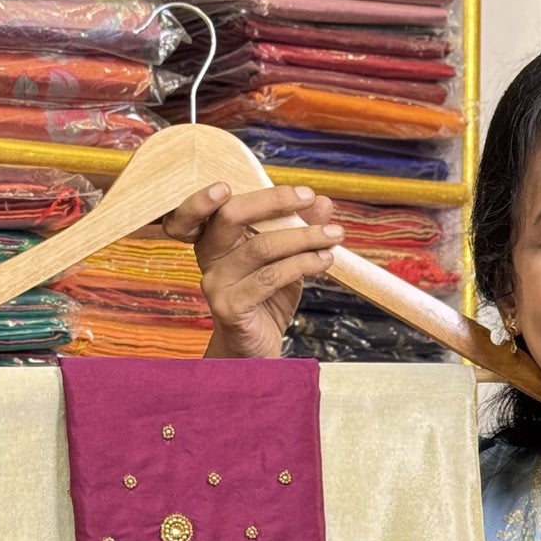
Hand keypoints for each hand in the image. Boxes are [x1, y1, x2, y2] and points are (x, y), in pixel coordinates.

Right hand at [160, 182, 343, 358]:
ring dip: (303, 238)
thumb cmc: (268, 302)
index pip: (222, 204)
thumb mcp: (287, 261)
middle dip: (275, 202)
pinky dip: (301, 265)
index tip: (296, 190)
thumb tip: (322, 203)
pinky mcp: (229, 306)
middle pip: (232, 215)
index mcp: (214, 239)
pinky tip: (324, 261)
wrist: (255, 350)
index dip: (256, 192)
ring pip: (260, 247)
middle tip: (310, 199)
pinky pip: (269, 278)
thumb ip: (299, 230)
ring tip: (332, 237)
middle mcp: (208, 257)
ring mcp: (215, 282)